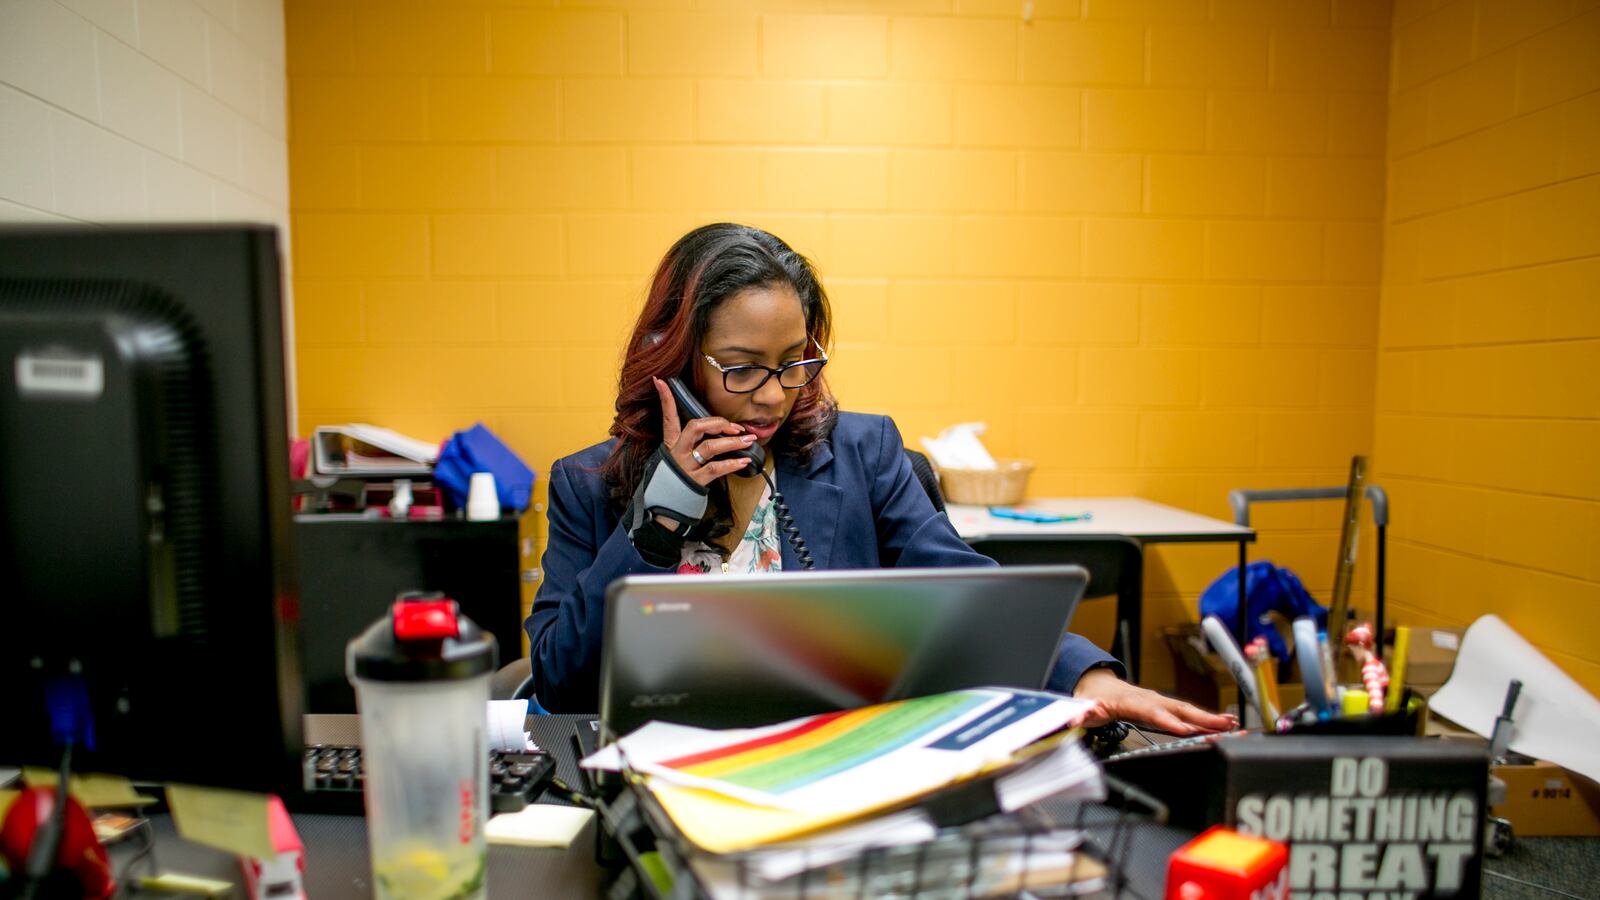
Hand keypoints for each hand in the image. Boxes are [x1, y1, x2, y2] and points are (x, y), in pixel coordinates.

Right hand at [653, 377, 755, 486]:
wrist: (663, 510)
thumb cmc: (674, 482)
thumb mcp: (675, 459)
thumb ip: (689, 446)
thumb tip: (716, 435)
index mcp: (671, 444)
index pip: (668, 417)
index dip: (665, 399)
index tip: (661, 381)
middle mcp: (677, 452)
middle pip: (695, 427)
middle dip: (717, 423)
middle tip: (735, 427)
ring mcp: (685, 466)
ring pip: (710, 447)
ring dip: (732, 443)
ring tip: (748, 440)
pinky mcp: (694, 481)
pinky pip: (715, 469)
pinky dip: (732, 464)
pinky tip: (744, 460)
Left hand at [1072, 668, 1237, 735]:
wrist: (1097, 684)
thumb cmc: (1091, 697)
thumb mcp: (1081, 706)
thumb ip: (1079, 714)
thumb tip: (1074, 719)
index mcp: (1128, 701)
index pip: (1149, 712)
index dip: (1166, 720)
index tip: (1183, 729)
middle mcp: (1148, 699)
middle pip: (1176, 709)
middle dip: (1200, 718)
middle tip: (1223, 726)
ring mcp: (1158, 701)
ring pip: (1186, 710)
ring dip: (1209, 718)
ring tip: (1232, 725)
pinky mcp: (1164, 707)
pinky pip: (1187, 713)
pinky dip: (1206, 718)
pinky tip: (1224, 723)